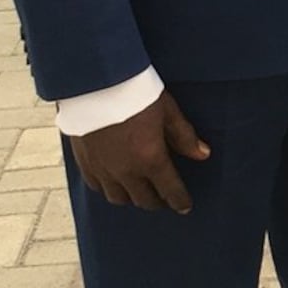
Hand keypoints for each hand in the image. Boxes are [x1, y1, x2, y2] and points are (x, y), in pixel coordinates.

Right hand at [68, 90, 210, 212]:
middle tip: (164, 197)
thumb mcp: (167, 111)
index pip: (170, 191)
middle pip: (144, 200)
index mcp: (150, 159)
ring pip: (119, 199)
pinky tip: (115, 181)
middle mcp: (126, 171)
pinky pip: (97, 188)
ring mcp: (103, 169)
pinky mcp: (85, 162)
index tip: (185, 206)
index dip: (180, 201)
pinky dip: (109, 188)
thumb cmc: (135, 92)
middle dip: (158, 201)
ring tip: (140, 190)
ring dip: (133, 197)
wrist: (95, 82)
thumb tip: (203, 155)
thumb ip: (184, 136)